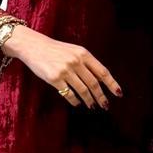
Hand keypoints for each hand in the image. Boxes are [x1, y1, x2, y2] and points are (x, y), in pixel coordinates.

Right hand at [3, 26, 121, 109]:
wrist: (34, 46)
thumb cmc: (55, 50)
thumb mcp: (73, 51)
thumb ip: (86, 63)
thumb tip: (100, 80)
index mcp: (83, 54)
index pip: (102, 71)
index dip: (112, 84)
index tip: (118, 93)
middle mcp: (76, 61)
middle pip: (94, 83)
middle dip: (101, 96)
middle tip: (105, 105)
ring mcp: (65, 70)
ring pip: (83, 90)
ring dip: (89, 100)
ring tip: (92, 106)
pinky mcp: (54, 78)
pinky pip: (69, 93)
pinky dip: (75, 101)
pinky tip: (77, 103)